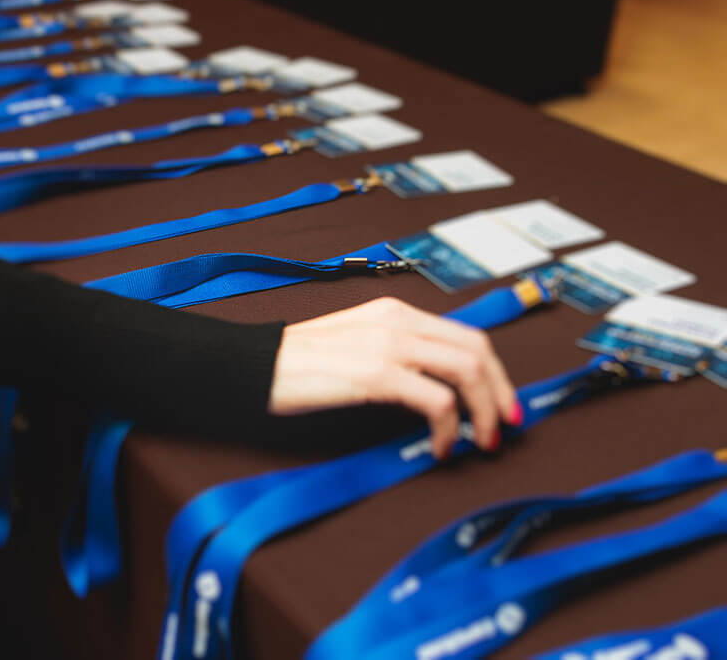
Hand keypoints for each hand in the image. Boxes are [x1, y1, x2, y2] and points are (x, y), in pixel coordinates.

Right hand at [268, 297, 521, 457]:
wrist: (256, 365)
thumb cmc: (298, 363)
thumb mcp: (355, 343)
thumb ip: (394, 353)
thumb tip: (432, 386)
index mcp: (394, 312)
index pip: (466, 335)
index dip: (494, 372)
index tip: (501, 403)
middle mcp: (398, 321)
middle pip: (476, 350)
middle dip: (500, 392)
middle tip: (503, 426)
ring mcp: (389, 344)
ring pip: (466, 371)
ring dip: (483, 412)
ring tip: (478, 442)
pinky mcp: (377, 373)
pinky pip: (438, 401)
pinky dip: (449, 428)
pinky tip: (440, 446)